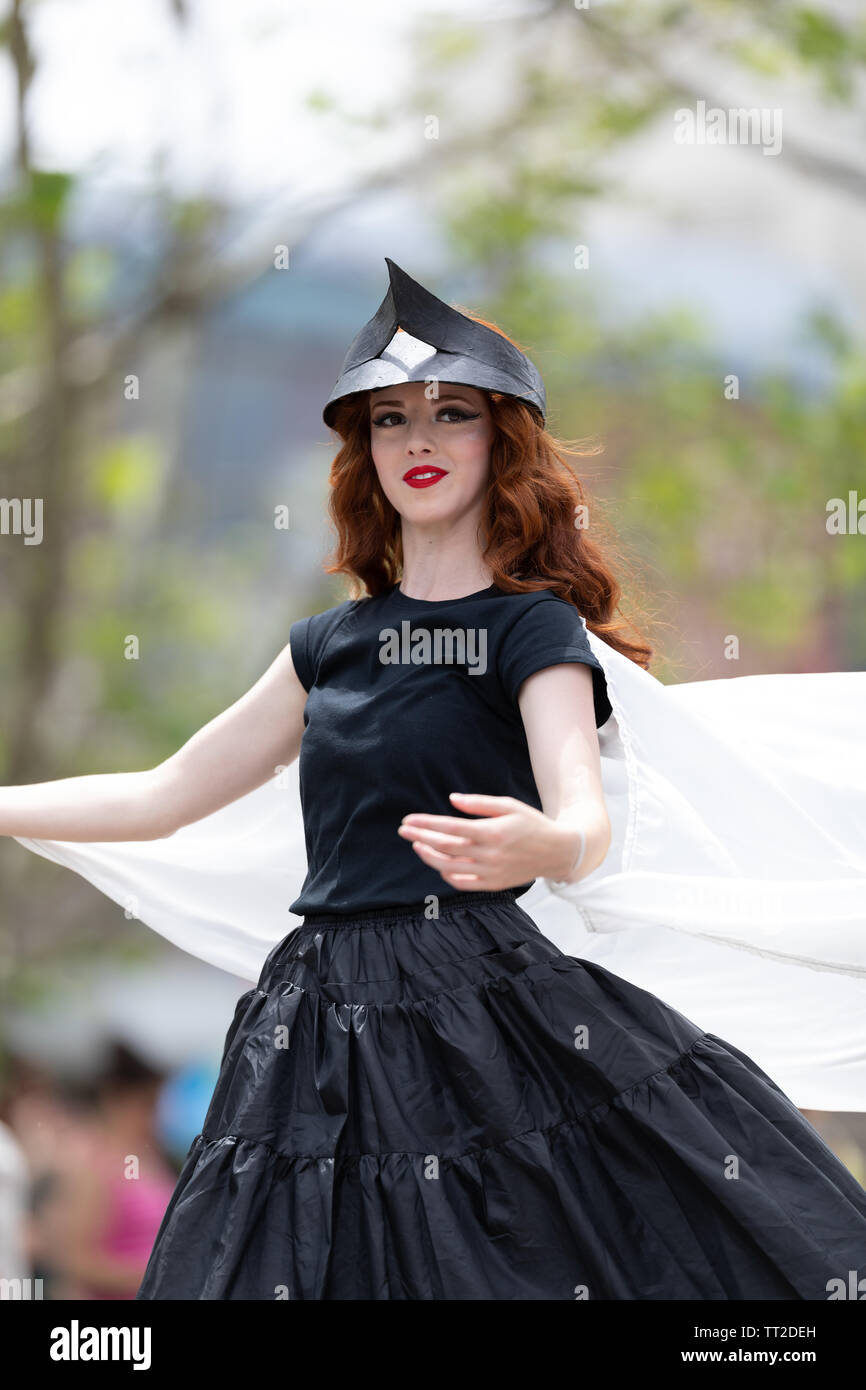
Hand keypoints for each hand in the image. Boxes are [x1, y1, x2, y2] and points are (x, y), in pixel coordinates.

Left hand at [397, 792, 606, 890]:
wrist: (557, 851)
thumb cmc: (532, 824)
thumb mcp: (509, 805)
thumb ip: (479, 803)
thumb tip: (451, 799)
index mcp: (493, 832)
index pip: (450, 828)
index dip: (426, 824)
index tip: (409, 820)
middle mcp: (490, 854)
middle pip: (445, 847)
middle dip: (420, 837)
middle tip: (403, 830)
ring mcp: (491, 872)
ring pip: (449, 867)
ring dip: (429, 856)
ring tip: (417, 845)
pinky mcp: (493, 884)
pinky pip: (463, 883)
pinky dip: (446, 874)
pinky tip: (438, 863)